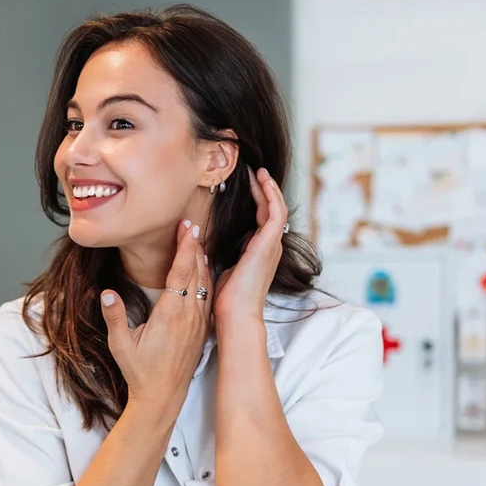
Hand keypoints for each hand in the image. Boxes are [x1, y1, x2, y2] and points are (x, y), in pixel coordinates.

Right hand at [103, 219, 210, 416]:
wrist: (163, 396)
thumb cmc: (140, 371)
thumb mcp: (120, 344)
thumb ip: (115, 316)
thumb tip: (106, 293)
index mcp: (170, 314)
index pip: (181, 271)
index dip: (185, 246)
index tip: (187, 226)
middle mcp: (189, 315)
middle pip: (196, 271)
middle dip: (194, 246)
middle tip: (191, 224)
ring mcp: (198, 323)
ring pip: (205, 283)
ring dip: (201, 261)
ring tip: (196, 241)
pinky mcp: (201, 330)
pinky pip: (207, 297)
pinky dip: (206, 279)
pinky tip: (203, 271)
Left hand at [214, 167, 286, 331]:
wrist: (236, 314)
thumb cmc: (228, 300)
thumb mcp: (223, 268)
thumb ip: (224, 254)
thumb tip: (208, 245)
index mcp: (259, 252)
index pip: (262, 219)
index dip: (257, 200)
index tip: (248, 184)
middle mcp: (270, 247)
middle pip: (271, 210)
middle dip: (263, 189)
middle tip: (254, 171)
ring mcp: (272, 245)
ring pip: (277, 208)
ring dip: (268, 188)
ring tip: (259, 171)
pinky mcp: (269, 244)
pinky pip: (276, 212)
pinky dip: (272, 195)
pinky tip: (263, 181)